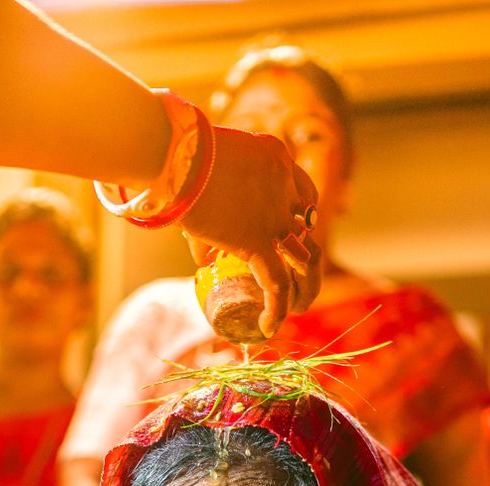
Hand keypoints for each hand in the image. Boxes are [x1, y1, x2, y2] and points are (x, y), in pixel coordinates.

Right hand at [181, 127, 320, 337]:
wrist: (179, 155)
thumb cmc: (180, 158)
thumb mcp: (207, 175)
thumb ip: (209, 212)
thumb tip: (203, 259)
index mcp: (276, 159)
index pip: (301, 192)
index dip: (301, 216)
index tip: (292, 233)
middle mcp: (284, 185)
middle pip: (310, 225)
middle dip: (308, 253)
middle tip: (302, 277)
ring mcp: (276, 214)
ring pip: (307, 258)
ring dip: (306, 286)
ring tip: (300, 307)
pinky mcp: (260, 241)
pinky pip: (277, 283)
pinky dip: (277, 308)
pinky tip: (270, 326)